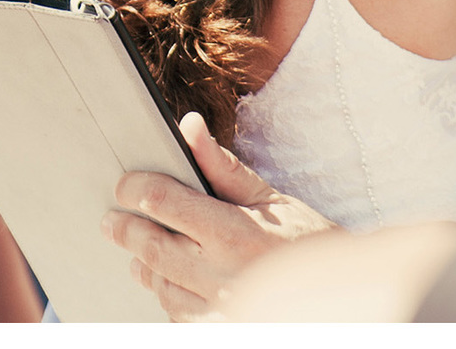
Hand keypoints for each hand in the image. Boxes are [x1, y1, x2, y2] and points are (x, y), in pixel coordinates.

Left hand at [102, 112, 335, 320]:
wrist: (343, 302)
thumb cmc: (308, 244)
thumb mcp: (272, 199)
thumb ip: (223, 167)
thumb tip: (189, 127)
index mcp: (234, 232)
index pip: (161, 201)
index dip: (134, 188)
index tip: (125, 185)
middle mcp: (222, 276)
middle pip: (150, 247)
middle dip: (126, 229)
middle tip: (112, 220)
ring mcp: (219, 312)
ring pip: (160, 285)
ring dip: (145, 266)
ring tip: (142, 251)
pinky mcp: (218, 333)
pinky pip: (178, 316)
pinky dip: (170, 297)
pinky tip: (175, 282)